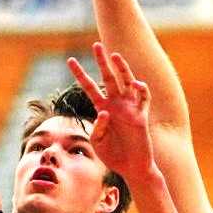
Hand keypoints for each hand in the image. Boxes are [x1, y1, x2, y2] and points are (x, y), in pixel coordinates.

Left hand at [67, 42, 154, 182]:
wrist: (131, 167)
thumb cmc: (113, 155)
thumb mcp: (97, 142)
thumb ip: (98, 128)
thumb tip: (105, 112)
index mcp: (102, 108)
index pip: (89, 87)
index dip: (80, 73)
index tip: (70, 60)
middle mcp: (115, 104)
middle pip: (108, 77)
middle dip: (102, 61)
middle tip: (96, 45)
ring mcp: (129, 108)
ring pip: (126, 82)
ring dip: (122, 68)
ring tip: (115, 56)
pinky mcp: (141, 115)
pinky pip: (143, 98)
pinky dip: (141, 89)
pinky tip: (135, 84)